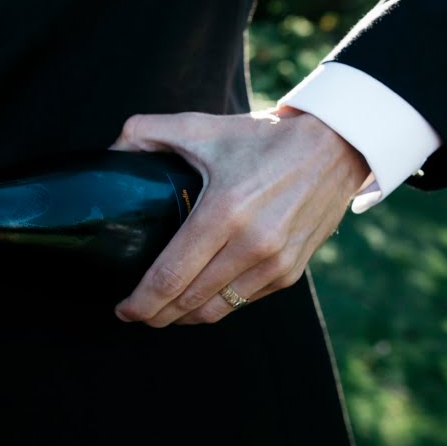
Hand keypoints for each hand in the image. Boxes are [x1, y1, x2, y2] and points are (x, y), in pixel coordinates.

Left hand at [111, 107, 369, 326]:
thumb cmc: (262, 137)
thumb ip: (146, 131)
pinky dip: (217, 306)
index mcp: (223, 212)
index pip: (170, 276)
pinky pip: (243, 301)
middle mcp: (252, 244)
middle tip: (135, 313)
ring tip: (162, 312)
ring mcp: (275, 262)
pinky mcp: (291, 271)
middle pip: (189, 302)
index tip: (122, 310)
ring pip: (217, 310)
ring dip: (184, 319)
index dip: (140, 302)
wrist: (335, 146)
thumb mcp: (201, 126)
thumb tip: (111, 151)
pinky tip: (199, 299)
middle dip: (155, 316)